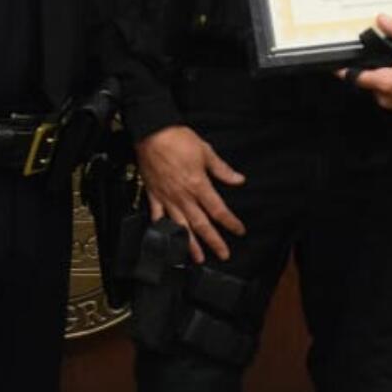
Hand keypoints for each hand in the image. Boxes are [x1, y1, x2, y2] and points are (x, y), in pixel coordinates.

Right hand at [135, 125, 245, 262]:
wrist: (151, 133)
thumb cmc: (178, 139)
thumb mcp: (206, 151)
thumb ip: (222, 169)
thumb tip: (239, 180)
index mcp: (198, 185)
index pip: (218, 210)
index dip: (230, 222)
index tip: (239, 230)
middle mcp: (183, 196)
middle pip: (201, 224)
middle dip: (213, 241)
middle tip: (223, 254)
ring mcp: (167, 198)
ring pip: (180, 226)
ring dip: (190, 244)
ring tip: (197, 258)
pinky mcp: (153, 195)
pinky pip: (157, 216)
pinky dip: (161, 229)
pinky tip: (165, 240)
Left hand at [338, 13, 391, 112]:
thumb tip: (382, 19)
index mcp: (387, 82)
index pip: (356, 77)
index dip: (344, 70)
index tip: (333, 64)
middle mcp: (387, 96)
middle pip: (367, 78)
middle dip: (372, 65)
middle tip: (383, 53)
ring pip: (378, 84)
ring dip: (383, 73)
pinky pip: (388, 90)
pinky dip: (391, 80)